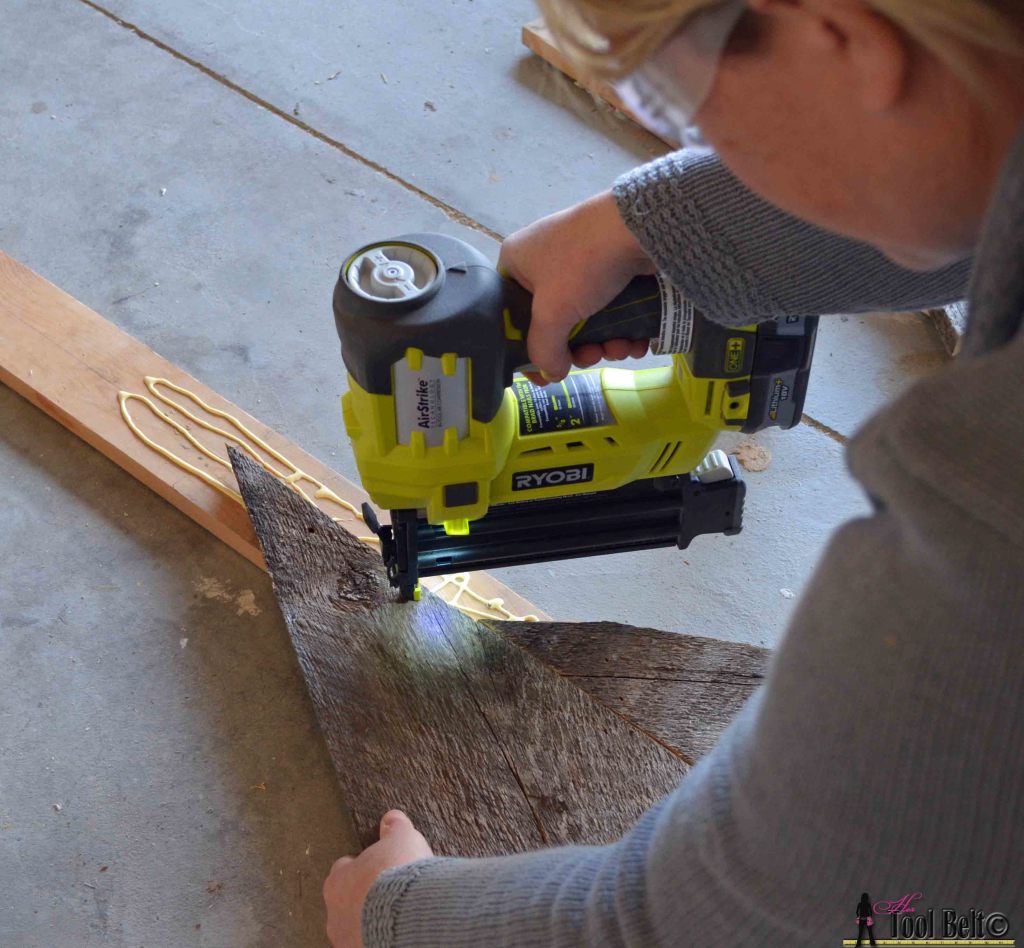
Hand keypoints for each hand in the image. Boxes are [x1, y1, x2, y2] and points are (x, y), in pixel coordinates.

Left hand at [323, 810, 433, 946]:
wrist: (405, 914)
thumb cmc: (397, 874)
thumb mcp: (402, 839)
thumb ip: (395, 828)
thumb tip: (392, 818)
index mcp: (337, 881)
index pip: (343, 870)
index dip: (361, 868)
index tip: (378, 868)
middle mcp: (335, 913)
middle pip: (346, 901)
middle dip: (363, 897)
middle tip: (387, 892)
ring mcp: (345, 939)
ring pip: (354, 927)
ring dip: (369, 921)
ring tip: (393, 914)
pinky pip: (366, 942)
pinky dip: (378, 937)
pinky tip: (394, 929)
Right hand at [499, 190, 654, 382]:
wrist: (638, 227)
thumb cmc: (581, 265)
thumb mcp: (552, 312)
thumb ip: (543, 349)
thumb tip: (551, 373)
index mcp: (517, 263)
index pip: (510, 314)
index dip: (526, 348)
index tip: (545, 372)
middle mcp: (544, 261)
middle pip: (553, 323)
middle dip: (576, 348)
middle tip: (591, 356)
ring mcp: (580, 264)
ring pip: (585, 321)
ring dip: (602, 344)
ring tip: (618, 348)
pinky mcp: (611, 269)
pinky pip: (608, 310)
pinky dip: (620, 331)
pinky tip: (634, 342)